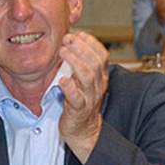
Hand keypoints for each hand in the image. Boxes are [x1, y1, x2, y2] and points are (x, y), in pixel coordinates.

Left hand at [58, 32, 107, 162]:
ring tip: (63, 52)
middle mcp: (97, 86)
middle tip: (67, 39)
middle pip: (95, 63)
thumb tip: (68, 42)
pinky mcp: (79, 111)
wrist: (83, 131)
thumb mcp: (81, 80)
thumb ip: (78, 64)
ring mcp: (90, 98)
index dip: (91, 42)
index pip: (102, 54)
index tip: (77, 34)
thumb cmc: (79, 102)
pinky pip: (77, 98)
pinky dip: (70, 88)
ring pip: (87, 77)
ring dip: (75, 62)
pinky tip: (62, 80)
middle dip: (81, 48)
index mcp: (100, 77)